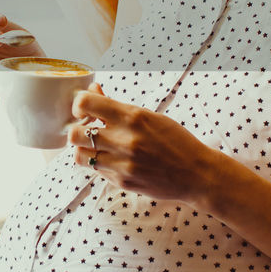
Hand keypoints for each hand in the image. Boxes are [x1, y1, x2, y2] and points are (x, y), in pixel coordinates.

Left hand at [66, 83, 216, 203]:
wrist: (196, 173)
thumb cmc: (175, 140)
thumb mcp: (149, 116)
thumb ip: (116, 106)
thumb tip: (93, 89)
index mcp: (132, 117)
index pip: (85, 103)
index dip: (78, 104)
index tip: (83, 109)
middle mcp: (124, 140)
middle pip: (74, 133)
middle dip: (76, 129)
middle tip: (86, 130)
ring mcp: (122, 164)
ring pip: (79, 155)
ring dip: (84, 149)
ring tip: (96, 146)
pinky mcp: (122, 182)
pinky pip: (96, 170)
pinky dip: (99, 163)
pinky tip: (112, 159)